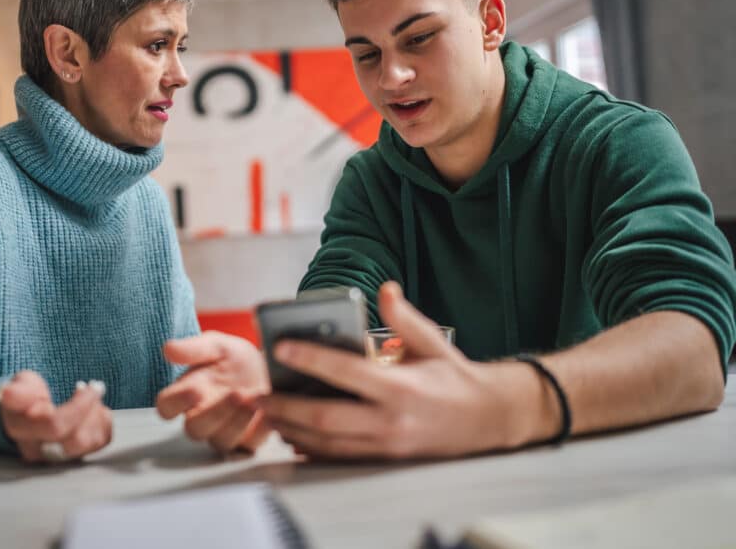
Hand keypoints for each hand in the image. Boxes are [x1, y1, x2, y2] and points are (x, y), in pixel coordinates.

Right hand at [0, 370, 112, 463]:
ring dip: (97, 413)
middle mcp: (42, 450)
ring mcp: (61, 456)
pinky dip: (104, 420)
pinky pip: (101, 440)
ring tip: (91, 394)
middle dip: (90, 409)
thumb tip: (4, 393)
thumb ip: (15, 392)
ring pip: (92, 441)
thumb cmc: (23, 397)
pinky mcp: (78, 454)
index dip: (77, 406)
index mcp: (24, 431)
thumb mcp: (16, 387)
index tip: (83, 384)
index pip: (55, 426)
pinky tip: (95, 407)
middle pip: (77, 440)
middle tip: (94, 385)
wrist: (26, 414)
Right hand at [157, 331, 271, 452]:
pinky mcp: (248, 440)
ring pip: (220, 441)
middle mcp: (202, 417)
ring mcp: (224, 432)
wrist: (271, 367)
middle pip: (194, 429)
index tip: (195, 390)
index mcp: (187, 393)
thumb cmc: (236, 359)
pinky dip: (259, 430)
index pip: (167, 407)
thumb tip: (168, 349)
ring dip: (236, 424)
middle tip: (236, 393)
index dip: (176, 403)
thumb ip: (194, 348)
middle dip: (215, 413)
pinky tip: (268, 414)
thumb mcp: (217, 345)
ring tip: (253, 401)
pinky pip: (250, 445)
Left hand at [259, 282, 530, 459]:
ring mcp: (387, 446)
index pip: (346, 372)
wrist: (489, 420)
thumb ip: (405, 318)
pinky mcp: (385, 460)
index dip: (310, 360)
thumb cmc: (455, 376)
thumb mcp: (434, 342)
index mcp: (401, 387)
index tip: (280, 348)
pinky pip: (339, 458)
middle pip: (325, 417)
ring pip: (327, 443)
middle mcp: (391, 420)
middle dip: (287, 406)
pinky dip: (311, 449)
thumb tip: (385, 289)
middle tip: (259, 393)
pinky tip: (292, 436)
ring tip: (268, 412)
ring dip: (292, 429)